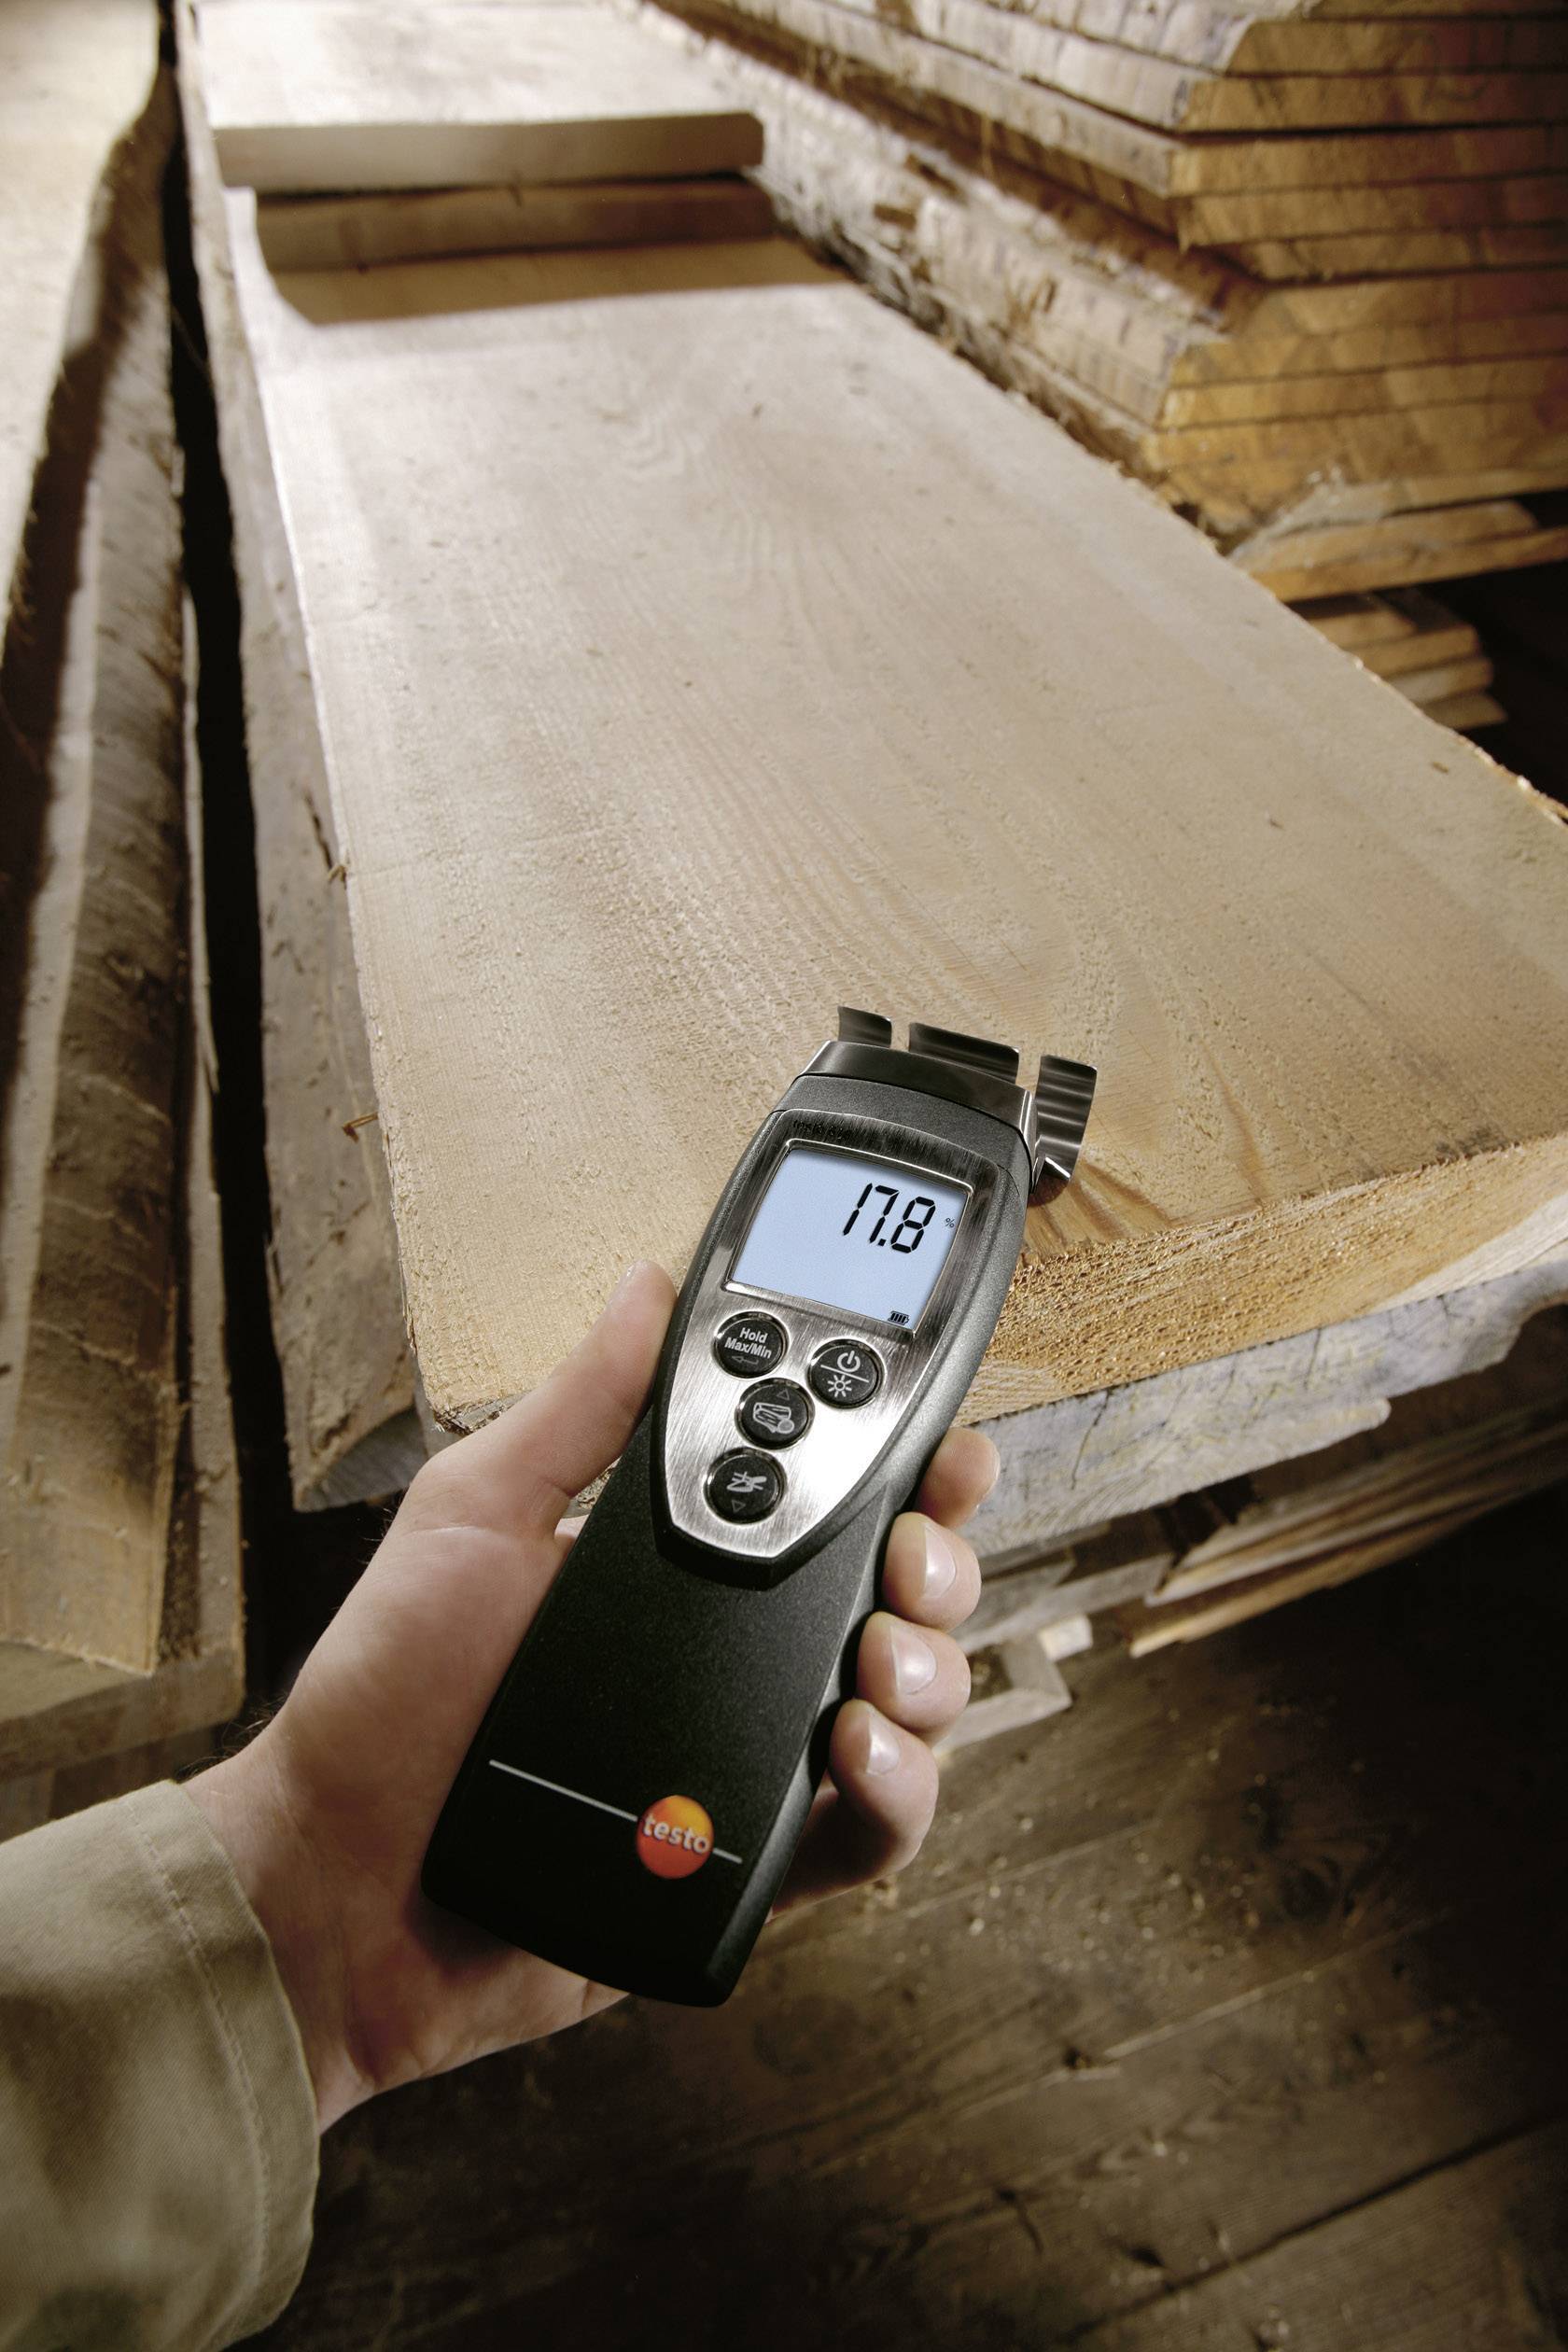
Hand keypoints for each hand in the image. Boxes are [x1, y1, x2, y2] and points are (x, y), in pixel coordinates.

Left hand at [190, 1263, 994, 2128]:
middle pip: (902, 1590)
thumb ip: (578, 1408)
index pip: (834, 1492)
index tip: (939, 1440)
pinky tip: (856, 1754)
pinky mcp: (757, 1864)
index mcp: (686, 1563)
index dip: (909, 1462)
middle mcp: (738, 1653)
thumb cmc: (385, 1698)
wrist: (339, 1881)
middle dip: (941, 1559)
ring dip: (929, 1669)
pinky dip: (898, 1793)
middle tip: (910, 1554)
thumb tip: (651, 1284)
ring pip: (912, 1703)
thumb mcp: (473, 1518)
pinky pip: (871, 1834)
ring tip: (876, 1662)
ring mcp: (754, 1758)